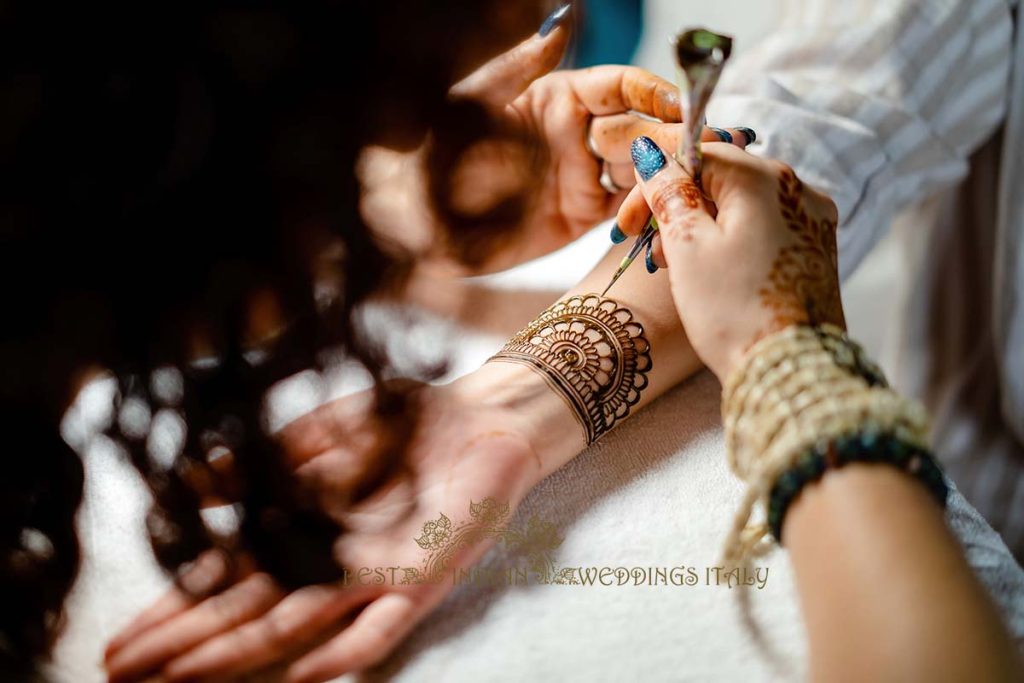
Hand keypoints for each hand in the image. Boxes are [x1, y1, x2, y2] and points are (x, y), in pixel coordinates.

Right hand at [104, 363, 580, 682]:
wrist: (483, 418)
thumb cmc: (404, 425)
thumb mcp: (325, 430)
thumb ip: (267, 460)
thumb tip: (198, 482)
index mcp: (302, 526)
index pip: (224, 575)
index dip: (172, 606)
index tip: (122, 636)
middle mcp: (328, 562)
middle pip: (244, 608)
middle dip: (184, 641)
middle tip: (121, 672)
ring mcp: (372, 575)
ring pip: (295, 624)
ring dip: (238, 653)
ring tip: (182, 680)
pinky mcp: (423, 578)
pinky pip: (381, 626)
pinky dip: (344, 652)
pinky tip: (302, 677)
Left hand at [361, 13, 749, 273]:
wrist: (412, 217)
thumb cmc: (433, 147)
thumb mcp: (476, 97)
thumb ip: (523, 62)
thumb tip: (564, 18)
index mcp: (559, 95)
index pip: (622, 86)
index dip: (655, 93)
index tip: (680, 105)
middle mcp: (578, 133)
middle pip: (642, 129)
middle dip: (672, 138)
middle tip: (702, 152)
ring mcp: (583, 175)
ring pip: (642, 170)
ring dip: (667, 176)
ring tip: (685, 188)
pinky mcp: (581, 216)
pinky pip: (626, 209)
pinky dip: (647, 211)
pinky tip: (657, 216)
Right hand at [621, 136, 843, 379]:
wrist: (787, 371)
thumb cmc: (735, 310)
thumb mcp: (687, 247)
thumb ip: (668, 193)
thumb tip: (652, 155)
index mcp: (766, 179)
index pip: (698, 155)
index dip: (656, 183)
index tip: (630, 222)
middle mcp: (798, 191)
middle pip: (721, 179)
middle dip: (678, 207)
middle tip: (647, 247)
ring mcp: (812, 222)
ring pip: (741, 206)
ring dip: (701, 227)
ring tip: (675, 266)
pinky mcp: (815, 251)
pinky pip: (763, 229)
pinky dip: (730, 242)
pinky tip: (710, 272)